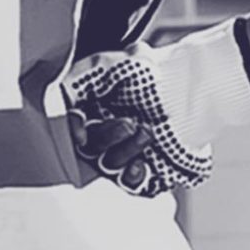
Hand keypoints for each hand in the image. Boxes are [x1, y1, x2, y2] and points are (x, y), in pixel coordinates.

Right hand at [65, 27, 249, 199]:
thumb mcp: (109, 64)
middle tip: (129, 123)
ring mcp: (125, 154)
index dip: (72, 131)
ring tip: (147, 133)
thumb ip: (76, 80)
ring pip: (110, 166)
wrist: (193, 87)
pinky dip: (134, 178)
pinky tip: (142, 166)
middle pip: (90, 149)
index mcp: (91, 111)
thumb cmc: (151, 72)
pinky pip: (132, 185)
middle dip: (107, 138)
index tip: (80, 128)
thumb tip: (56, 98)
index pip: (71, 129)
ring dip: (124, 153)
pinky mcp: (146, 171)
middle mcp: (105, 135)